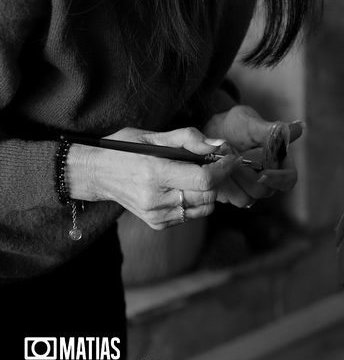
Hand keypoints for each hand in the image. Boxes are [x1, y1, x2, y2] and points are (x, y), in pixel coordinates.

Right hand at [67, 126, 236, 228]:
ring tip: (199, 175)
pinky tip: (184, 188)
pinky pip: (191, 214)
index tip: (231, 158)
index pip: (203, 179)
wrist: (96, 174)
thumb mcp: (153, 136)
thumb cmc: (124, 149)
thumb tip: (218, 145)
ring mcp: (155, 214)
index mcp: (155, 173)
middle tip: (216, 164)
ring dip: (209, 191)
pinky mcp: (156, 223)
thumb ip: (188, 138)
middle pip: (207, 195)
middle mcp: (155, 198)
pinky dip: (196, 201)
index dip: (224, 168)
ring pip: (203, 208)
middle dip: (219, 178)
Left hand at [202, 105, 303, 207]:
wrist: (214, 131)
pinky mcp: (235, 194)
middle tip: (230, 154)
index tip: (262, 173)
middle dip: (244, 175)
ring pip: (247, 198)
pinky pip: (231, 199)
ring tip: (222, 159)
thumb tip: (299, 127)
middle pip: (264, 190)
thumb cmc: (236, 125)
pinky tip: (217, 170)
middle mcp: (268, 177)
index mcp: (279, 161)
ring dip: (232, 180)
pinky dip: (222, 186)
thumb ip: (272, 129)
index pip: (289, 178)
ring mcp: (251, 188)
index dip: (279, 179)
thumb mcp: (251, 124)